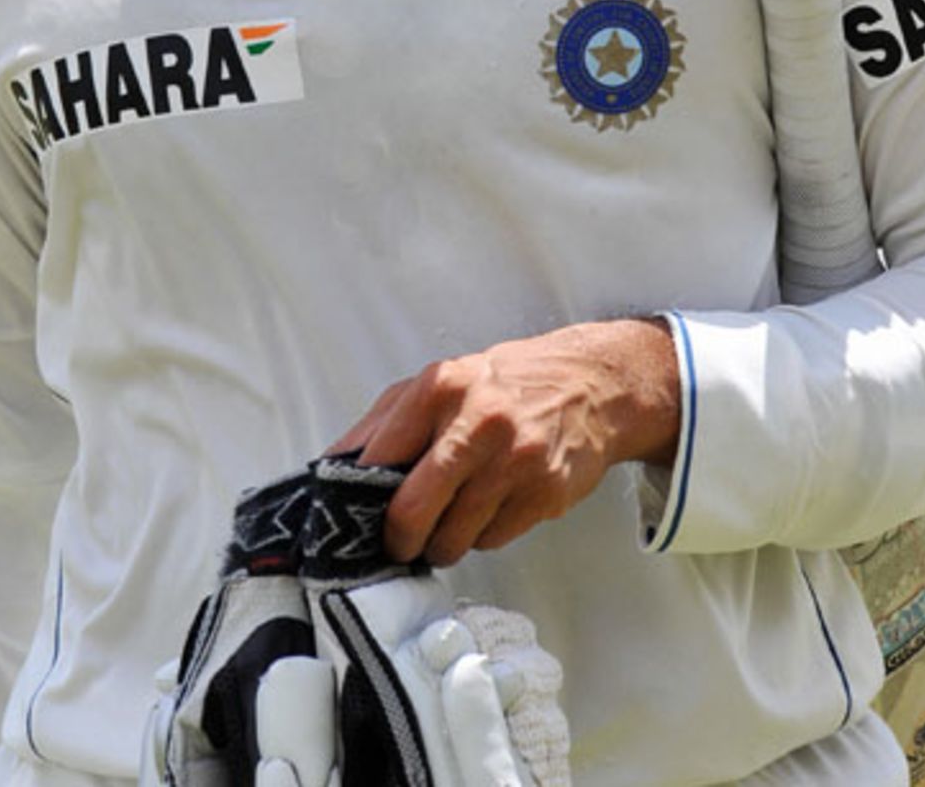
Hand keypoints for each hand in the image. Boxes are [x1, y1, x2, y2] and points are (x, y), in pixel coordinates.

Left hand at [328, 320, 680, 565]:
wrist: (590, 384)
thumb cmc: (505, 385)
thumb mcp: (440, 382)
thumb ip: (384, 422)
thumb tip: (333, 468)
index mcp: (440, 388)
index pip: (377, 460)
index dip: (359, 500)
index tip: (355, 518)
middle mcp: (477, 422)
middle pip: (411, 512)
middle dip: (399, 540)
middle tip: (400, 541)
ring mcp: (514, 460)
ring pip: (452, 538)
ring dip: (442, 542)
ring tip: (451, 518)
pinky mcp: (544, 492)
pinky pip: (492, 541)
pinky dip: (482, 534)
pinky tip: (491, 506)